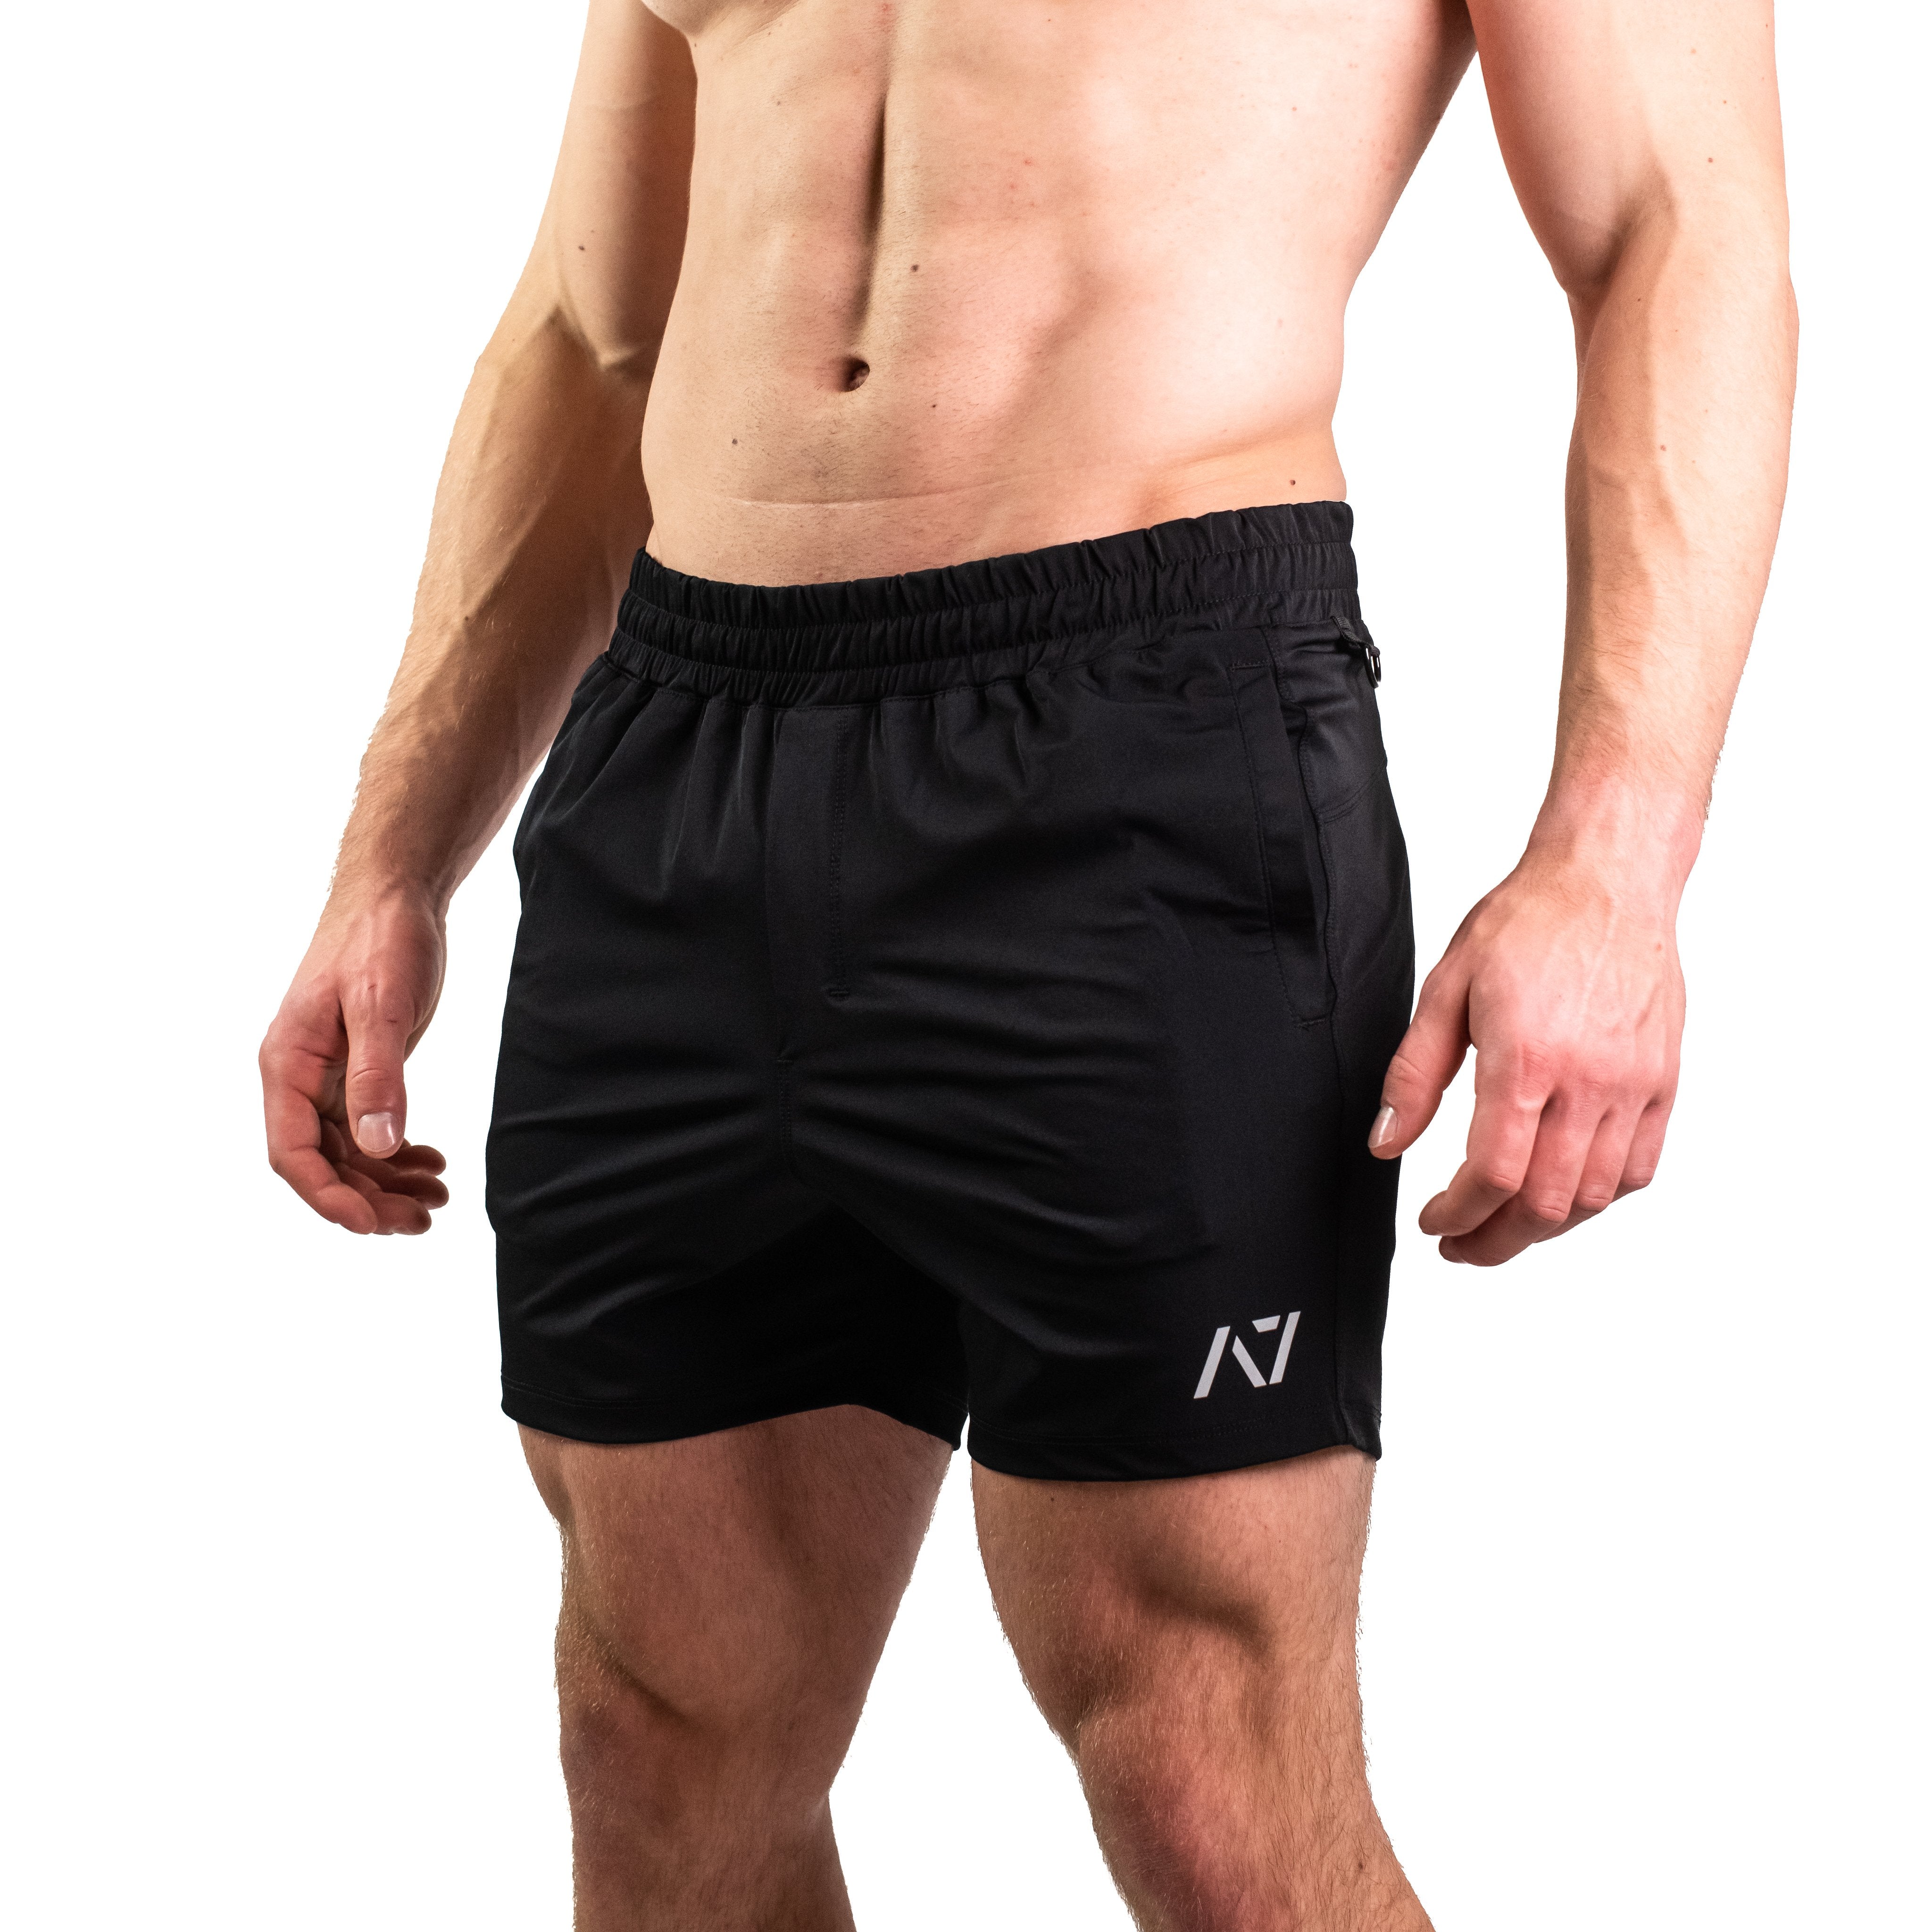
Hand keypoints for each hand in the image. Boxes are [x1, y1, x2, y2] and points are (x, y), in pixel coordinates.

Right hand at [261, 888, 451, 1234]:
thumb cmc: (381, 939)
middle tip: (425, 1219)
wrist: (394, 896)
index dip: (328, 1196)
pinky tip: (430, 1162)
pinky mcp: (357, 1069)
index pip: (292, 1152)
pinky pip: (366, 1128)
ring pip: (348, 1151)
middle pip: (322, 1162)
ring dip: (386, 1182)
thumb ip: (378, 1076)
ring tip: (437, 1199)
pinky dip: (395, 1152)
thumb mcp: (382, 1005)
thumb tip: (378, 1145)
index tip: (373, 1224)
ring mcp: (327, 1075)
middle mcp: (299, 1077)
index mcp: (288, 1063)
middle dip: (369, 1199)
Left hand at [1369, 857, 1683, 1265]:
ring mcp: (1633, 1086)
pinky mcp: (1663, 1082)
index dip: (1458, 1215)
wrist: (1607, 882)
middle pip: (1545, 1203)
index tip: (1435, 1222)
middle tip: (1463, 1245)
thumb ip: (1414, 1075)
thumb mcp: (1446, 989)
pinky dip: (1599, 1197)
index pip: (1493, 1174)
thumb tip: (1387, 1142)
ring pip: (1594, 1196)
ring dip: (1544, 1226)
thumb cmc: (1529, 924)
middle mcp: (1589, 1081)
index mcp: (1527, 1059)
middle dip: (1497, 1240)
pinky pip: (1638, 1167)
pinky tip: (1563, 1192)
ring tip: (1504, 1225)